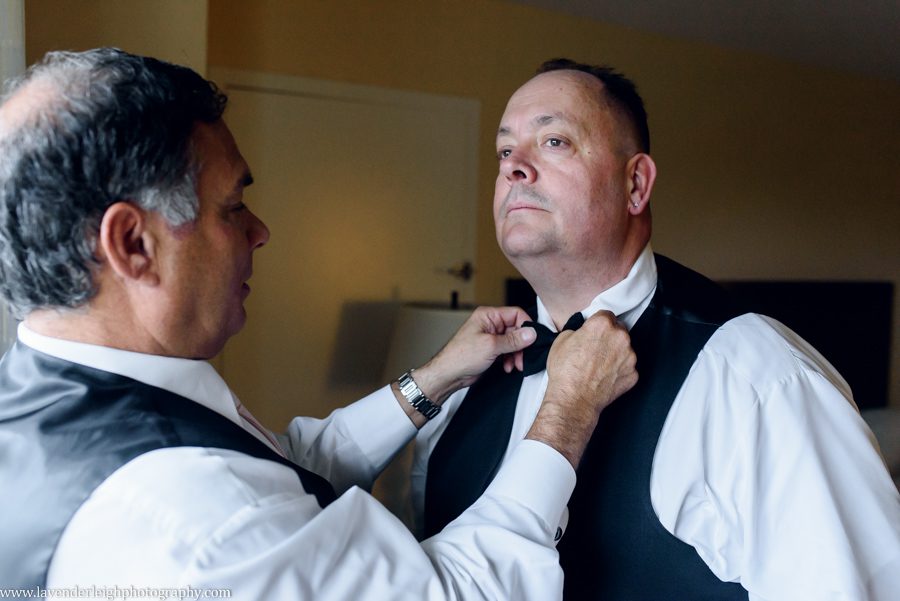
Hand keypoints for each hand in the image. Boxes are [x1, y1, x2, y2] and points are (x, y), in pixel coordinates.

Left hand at [410, 306, 536, 403]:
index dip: (526, 325)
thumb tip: (531, 333)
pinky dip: (510, 359)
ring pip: (514, 342)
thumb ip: (513, 340)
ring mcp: (490, 337)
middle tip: (523, 356)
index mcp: (488, 315)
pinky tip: (508, 366)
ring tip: (515, 364)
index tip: (532, 338)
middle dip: (521, 344)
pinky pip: (508, 351)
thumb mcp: (491, 346)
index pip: (515, 313)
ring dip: (516, 354)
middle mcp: (490, 324)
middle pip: (516, 329)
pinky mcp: (491, 349)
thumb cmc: (460, 356)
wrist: (449, 374)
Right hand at [526, 310, 637, 467]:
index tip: (594, 330)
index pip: (606, 314)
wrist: (573, 400)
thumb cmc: (566, 372)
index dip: (597, 322)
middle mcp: (620, 337)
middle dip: (609, 336)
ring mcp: (629, 356)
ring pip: (625, 348)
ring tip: (598, 365)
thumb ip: (578, 330)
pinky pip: (627, 367)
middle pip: (618, 329)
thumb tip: (583, 331)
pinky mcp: (633, 374)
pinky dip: (619, 370)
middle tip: (595, 349)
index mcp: (602, 325)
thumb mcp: (561, 340)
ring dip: (615, 353)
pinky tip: (604, 376)